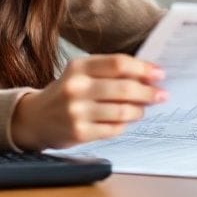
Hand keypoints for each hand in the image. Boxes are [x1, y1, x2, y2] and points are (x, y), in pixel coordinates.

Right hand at [10, 54, 166, 149]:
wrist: (35, 118)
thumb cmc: (66, 92)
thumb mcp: (81, 73)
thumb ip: (110, 71)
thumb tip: (148, 75)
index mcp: (79, 67)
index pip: (119, 64)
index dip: (143, 69)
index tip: (159, 74)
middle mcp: (76, 87)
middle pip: (124, 88)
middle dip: (148, 92)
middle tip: (161, 94)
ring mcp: (77, 112)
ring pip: (122, 111)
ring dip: (139, 110)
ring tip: (143, 109)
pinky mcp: (79, 132)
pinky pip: (114, 129)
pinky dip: (124, 125)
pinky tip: (125, 121)